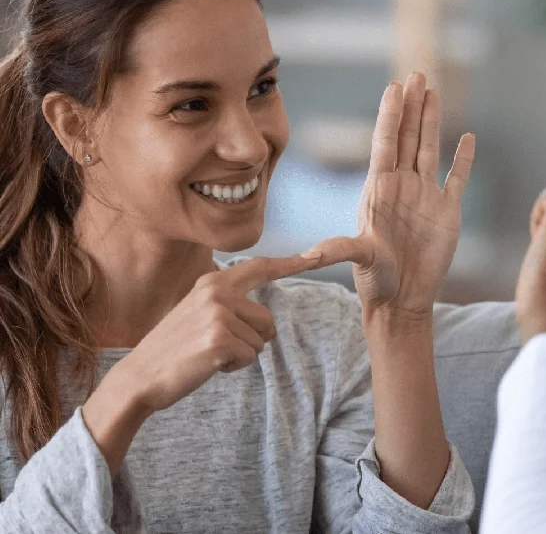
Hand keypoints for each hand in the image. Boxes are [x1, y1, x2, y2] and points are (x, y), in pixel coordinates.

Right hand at [113, 255, 321, 410]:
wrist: (140, 377)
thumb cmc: (175, 349)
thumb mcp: (198, 313)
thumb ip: (228, 305)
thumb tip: (265, 320)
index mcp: (213, 282)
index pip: (259, 268)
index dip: (290, 264)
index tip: (316, 256)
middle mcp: (217, 292)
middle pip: (268, 321)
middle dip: (251, 340)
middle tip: (215, 346)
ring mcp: (218, 314)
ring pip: (260, 342)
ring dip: (240, 355)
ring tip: (208, 354)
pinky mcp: (220, 339)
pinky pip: (249, 357)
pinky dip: (233, 367)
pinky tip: (208, 364)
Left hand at [304, 73, 475, 328]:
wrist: (402, 301)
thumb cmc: (376, 281)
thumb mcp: (357, 260)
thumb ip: (338, 250)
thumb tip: (308, 254)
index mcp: (379, 189)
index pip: (385, 142)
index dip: (390, 114)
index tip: (394, 86)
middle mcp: (402, 186)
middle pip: (407, 136)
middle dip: (412, 105)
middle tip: (416, 74)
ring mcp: (425, 196)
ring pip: (429, 148)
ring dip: (432, 121)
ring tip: (433, 91)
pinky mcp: (447, 211)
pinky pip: (456, 178)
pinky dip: (463, 159)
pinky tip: (467, 138)